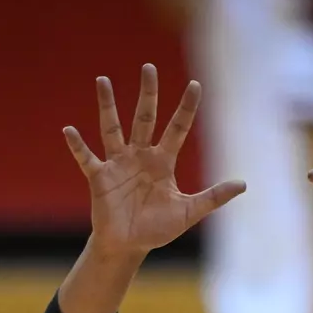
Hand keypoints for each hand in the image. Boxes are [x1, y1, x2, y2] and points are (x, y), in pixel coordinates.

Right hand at [63, 64, 243, 257]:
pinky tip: (69, 130)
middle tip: (148, 67)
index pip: (177, 128)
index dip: (186, 108)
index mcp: (163, 162)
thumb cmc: (158, 228)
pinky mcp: (99, 177)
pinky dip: (78, 145)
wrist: (130, 245)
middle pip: (145, 118)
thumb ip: (213, 197)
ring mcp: (118, 164)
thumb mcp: (189, 211)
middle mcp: (140, 156)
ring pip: (112, 129)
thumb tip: (243, 184)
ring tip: (103, 80)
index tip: (195, 85)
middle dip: (148, 93)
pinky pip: (87, 158)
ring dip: (108, 106)